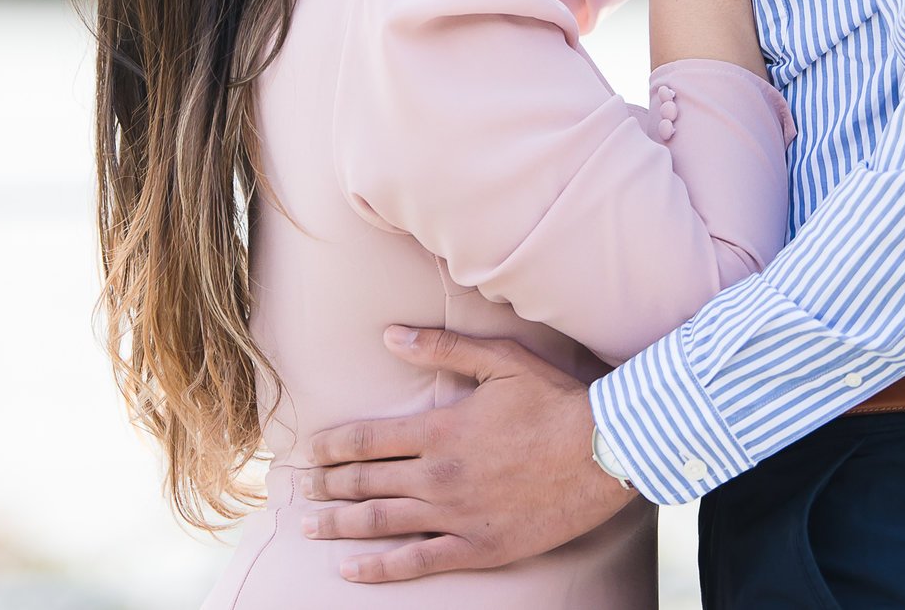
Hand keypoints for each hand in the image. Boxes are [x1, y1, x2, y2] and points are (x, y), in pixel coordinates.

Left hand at [300, 326, 632, 582]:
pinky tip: (351, 569)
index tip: (308, 453)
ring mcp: (458, 515)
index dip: (331, 447)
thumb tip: (389, 336)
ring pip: (382, 522)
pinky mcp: (479, 547)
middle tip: (300, 490)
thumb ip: (443, 348)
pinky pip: (418, 562)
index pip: (367, 440)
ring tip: (310, 525)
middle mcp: (440, 475)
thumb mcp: (501, 361)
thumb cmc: (556, 401)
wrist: (604, 452)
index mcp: (441, 429)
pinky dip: (379, 568)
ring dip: (340, 525)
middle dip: (327, 486)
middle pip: (365, 482)